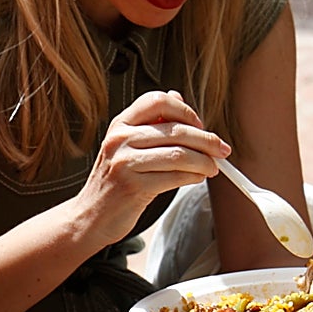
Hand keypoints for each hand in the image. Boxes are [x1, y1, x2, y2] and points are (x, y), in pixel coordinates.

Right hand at [74, 90, 228, 246]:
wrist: (91, 214)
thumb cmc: (115, 179)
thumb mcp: (127, 145)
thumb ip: (152, 123)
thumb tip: (178, 97)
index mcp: (120, 124)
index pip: (157, 101)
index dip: (184, 111)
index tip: (199, 125)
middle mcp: (120, 139)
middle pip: (175, 129)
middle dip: (206, 140)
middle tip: (221, 149)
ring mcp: (125, 162)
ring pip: (179, 154)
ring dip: (205, 162)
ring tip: (212, 167)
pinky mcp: (133, 186)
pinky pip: (175, 178)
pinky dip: (194, 177)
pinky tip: (197, 178)